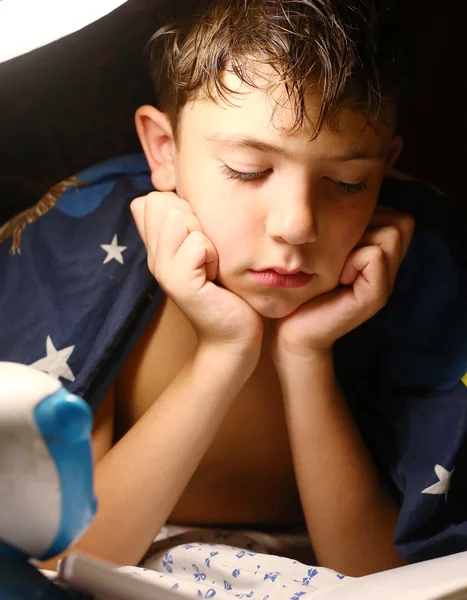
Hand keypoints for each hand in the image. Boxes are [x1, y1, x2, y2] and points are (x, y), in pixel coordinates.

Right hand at [131, 191, 262, 358]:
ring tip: (211, 263)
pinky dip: (213, 255)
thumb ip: (186, 224)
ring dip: (204, 236)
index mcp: (156, 245)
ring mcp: (161, 269)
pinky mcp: (178, 283)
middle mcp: (152, 255)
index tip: (199, 239)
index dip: (182, 208)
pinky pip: (197, 243)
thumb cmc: (227, 289)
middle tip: (206, 252)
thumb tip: (166, 194)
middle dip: (193, 218)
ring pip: (177, 217)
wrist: (233, 335)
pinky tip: (214, 275)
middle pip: (161, 201)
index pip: (152, 198)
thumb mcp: (205, 249)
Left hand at [273, 205, 414, 361]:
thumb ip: (342, 227)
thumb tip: (349, 196)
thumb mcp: (322, 248)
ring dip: (358, 242)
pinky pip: (376, 256)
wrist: (289, 329)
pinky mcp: (376, 297)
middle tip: (339, 255)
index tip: (338, 243)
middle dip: (366, 227)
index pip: (395, 213)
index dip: (366, 219)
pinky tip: (338, 278)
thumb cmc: (300, 285)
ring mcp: (386, 283)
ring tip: (338, 266)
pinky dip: (353, 260)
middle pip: (399, 220)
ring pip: (391, 233)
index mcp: (379, 253)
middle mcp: (389, 267)